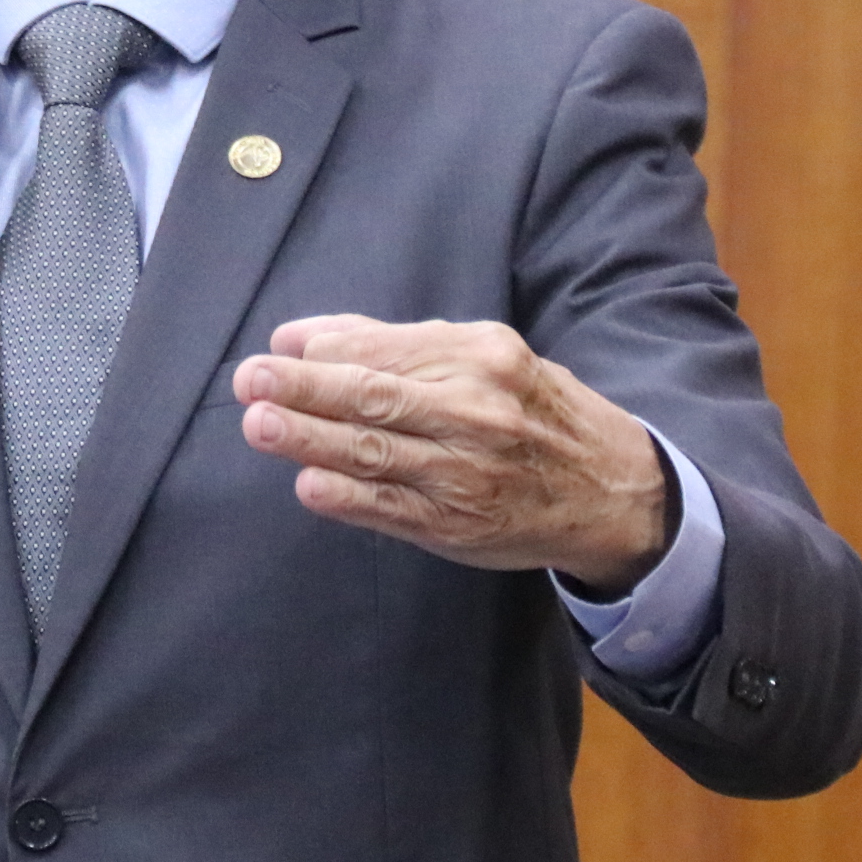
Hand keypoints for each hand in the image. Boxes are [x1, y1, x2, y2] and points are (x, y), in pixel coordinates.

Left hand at [233, 314, 666, 594]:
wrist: (610, 489)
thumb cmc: (530, 410)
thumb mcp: (484, 357)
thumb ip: (393, 344)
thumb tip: (300, 336)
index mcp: (480, 356)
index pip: (385, 349)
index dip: (325, 350)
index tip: (277, 351)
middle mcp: (476, 411)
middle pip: (375, 396)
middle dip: (306, 388)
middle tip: (251, 380)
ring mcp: (467, 472)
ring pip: (377, 452)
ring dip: (312, 439)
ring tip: (261, 425)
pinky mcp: (458, 524)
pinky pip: (393, 509)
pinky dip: (349, 497)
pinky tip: (309, 484)